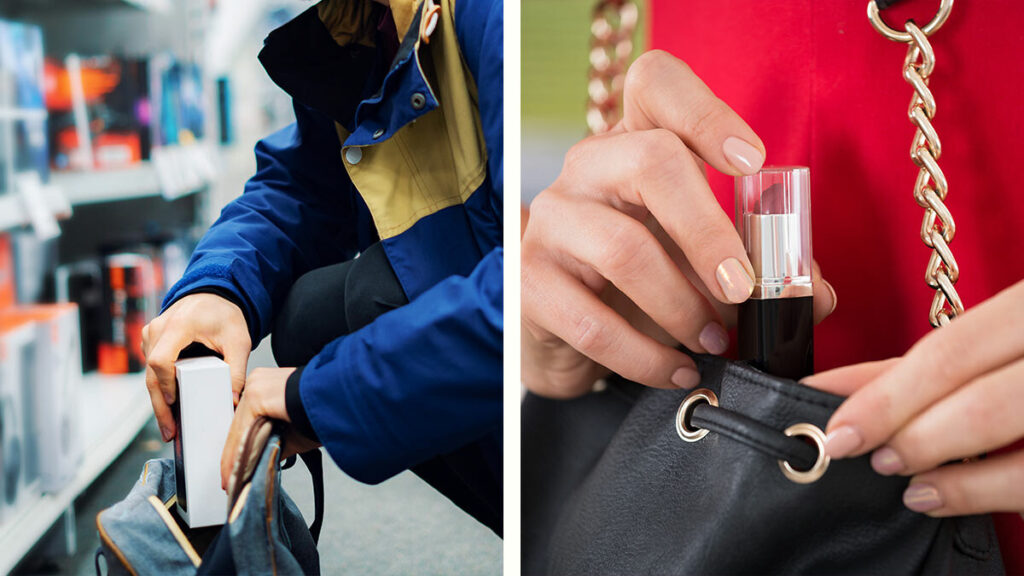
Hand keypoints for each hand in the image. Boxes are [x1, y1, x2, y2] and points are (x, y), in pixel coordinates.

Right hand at [142, 293, 250, 440]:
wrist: (213, 294)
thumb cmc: (224, 314)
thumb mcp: (238, 341)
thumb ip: (237, 369)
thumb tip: (235, 398)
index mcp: (179, 326)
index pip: (160, 360)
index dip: (165, 384)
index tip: (175, 402)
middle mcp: (158, 328)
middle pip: (150, 373)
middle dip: (159, 406)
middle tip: (169, 432)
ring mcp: (151, 334)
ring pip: (148, 373)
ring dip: (158, 400)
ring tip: (170, 427)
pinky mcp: (151, 341)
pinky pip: (152, 368)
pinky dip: (160, 387)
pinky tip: (171, 408)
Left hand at [219, 367, 319, 488]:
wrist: (337, 401)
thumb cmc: (322, 412)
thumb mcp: (292, 431)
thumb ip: (274, 441)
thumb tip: (262, 459)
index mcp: (267, 385)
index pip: (246, 419)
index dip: (238, 445)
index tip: (234, 466)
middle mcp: (258, 381)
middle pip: (239, 423)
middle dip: (234, 454)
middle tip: (229, 479)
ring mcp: (256, 386)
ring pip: (239, 428)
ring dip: (235, 457)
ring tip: (231, 480)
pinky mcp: (257, 396)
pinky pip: (243, 430)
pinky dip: (238, 453)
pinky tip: (236, 470)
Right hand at [522, 50, 835, 398]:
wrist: (561, 334)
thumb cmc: (640, 283)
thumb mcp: (698, 261)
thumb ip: (761, 267)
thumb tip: (812, 294)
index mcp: (635, 143)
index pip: (656, 84)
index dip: (708, 112)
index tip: (751, 162)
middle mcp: (588, 167)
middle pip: (651, 160)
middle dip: (710, 232)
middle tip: (742, 288)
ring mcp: (552, 221)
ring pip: (623, 249)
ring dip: (683, 306)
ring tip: (714, 340)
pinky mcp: (529, 282)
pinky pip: (592, 322)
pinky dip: (647, 357)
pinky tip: (676, 370)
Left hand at [805, 279, 1023, 516]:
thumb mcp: (996, 338)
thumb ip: (924, 361)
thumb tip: (836, 389)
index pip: (951, 350)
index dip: (884, 395)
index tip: (833, 426)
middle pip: (981, 399)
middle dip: (908, 432)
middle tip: (858, 451)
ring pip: (1017, 444)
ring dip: (951, 473)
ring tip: (904, 481)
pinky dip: (987, 494)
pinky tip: (943, 497)